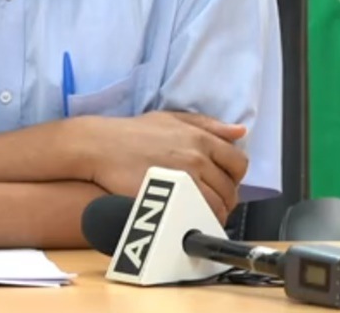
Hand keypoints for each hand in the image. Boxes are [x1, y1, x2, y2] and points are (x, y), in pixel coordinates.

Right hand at [81, 111, 248, 223]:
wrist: (100, 146)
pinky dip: (200, 220)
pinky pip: (199, 216)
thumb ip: (207, 124)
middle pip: (230, 188)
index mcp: (200, 138)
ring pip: (217, 205)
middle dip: (224, 198)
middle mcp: (197, 157)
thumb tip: (239, 131)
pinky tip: (190, 218)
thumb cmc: (130, 133)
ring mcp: (186, 179)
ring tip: (199, 213)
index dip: (233, 177)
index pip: (238, 163)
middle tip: (210, 201)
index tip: (222, 182)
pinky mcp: (172, 197)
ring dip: (214, 213)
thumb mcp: (170, 119)